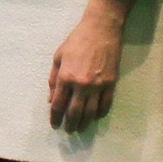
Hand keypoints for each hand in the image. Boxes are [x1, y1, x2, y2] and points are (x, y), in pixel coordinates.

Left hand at [48, 0, 131, 132]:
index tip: (54, 124)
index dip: (55, 117)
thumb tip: (51, 99)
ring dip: (84, 123)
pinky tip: (94, 117)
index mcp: (66, 77)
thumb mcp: (58, 57)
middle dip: (69, 125)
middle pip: (74, 112)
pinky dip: (99, 114)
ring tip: (80, 128)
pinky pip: (105, 105)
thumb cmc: (76, 41)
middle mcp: (81, 84)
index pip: (58, 104)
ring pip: (90, 112)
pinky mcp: (111, 83)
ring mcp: (98, 85)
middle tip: (67, 131)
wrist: (101, 30)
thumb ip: (54, 80)